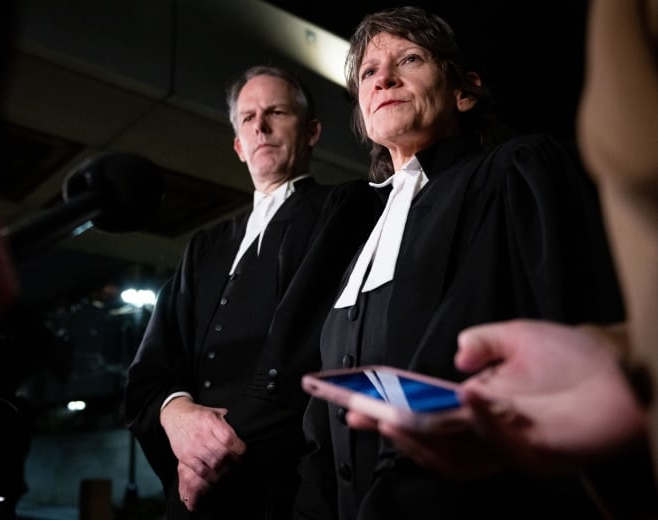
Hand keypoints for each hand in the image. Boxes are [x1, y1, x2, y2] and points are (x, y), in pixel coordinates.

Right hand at [160, 396, 245, 510]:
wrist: (175, 416)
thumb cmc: (198, 415)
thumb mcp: (214, 411)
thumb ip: (227, 421)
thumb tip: (244, 429)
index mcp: (210, 421)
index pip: (228, 438)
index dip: (240, 448)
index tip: (244, 452)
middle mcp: (201, 434)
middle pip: (222, 454)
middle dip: (235, 463)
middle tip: (240, 465)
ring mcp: (193, 447)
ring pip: (213, 465)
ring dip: (225, 472)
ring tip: (231, 472)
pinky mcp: (186, 457)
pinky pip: (201, 471)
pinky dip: (212, 477)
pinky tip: (218, 476)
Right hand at [347, 320, 645, 477]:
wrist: (629, 376)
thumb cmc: (579, 361)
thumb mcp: (519, 336)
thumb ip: (484, 339)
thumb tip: (458, 351)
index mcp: (476, 404)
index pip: (419, 411)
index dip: (383, 405)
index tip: (349, 397)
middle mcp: (486, 430)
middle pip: (426, 438)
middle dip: (386, 426)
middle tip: (355, 413)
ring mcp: (510, 445)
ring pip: (451, 454)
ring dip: (419, 435)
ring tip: (389, 414)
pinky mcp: (537, 451)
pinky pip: (501, 439)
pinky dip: (481, 419)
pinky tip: (464, 396)